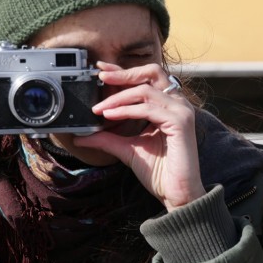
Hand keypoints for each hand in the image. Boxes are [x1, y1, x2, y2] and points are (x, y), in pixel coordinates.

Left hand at [73, 62, 204, 210]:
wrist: (176, 193)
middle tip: (100, 77)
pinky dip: (126, 109)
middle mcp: (177, 104)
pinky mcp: (180, 122)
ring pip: (145, 90)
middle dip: (124, 73)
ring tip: (99, 107)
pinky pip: (148, 108)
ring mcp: (181, 111)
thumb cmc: (159, 172)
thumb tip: (81, 136)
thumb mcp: (127, 149)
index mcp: (168, 106)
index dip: (123, 71)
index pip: (146, 80)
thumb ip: (107, 139)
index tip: (101, 69)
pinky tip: (110, 115)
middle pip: (151, 73)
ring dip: (119, 97)